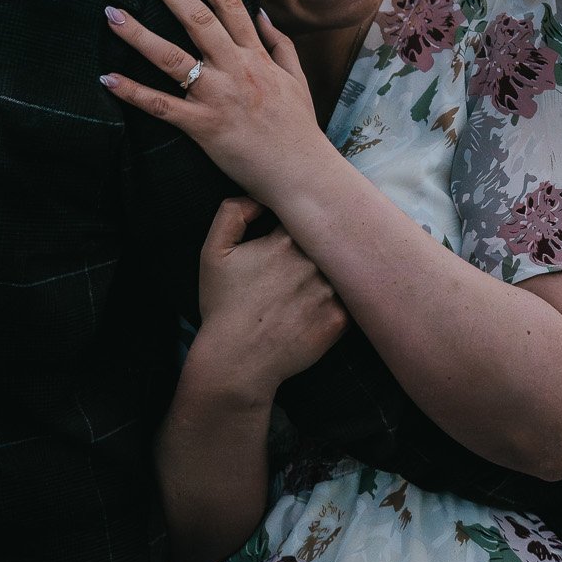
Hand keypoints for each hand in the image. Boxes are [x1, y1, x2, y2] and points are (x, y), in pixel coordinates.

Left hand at [99, 0, 341, 202]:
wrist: (302, 173)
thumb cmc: (299, 129)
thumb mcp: (297, 78)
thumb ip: (279, 43)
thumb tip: (261, 13)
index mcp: (256, 56)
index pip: (229, 4)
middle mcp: (236, 69)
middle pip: (198, 19)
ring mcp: (218, 96)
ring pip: (173, 57)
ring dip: (139, 34)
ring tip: (112, 14)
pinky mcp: (204, 126)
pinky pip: (161, 106)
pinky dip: (133, 92)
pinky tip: (107, 78)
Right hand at [188, 196, 349, 399]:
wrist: (236, 362)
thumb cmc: (223, 307)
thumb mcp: (213, 253)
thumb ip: (232, 213)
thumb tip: (260, 198)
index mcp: (284, 241)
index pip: (307, 217)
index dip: (302, 224)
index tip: (297, 234)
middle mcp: (312, 263)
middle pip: (328, 243)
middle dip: (321, 247)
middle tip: (305, 265)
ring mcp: (329, 292)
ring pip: (341, 271)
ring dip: (334, 274)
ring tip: (313, 287)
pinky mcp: (339, 321)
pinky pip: (348, 302)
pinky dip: (338, 303)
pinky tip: (318, 311)